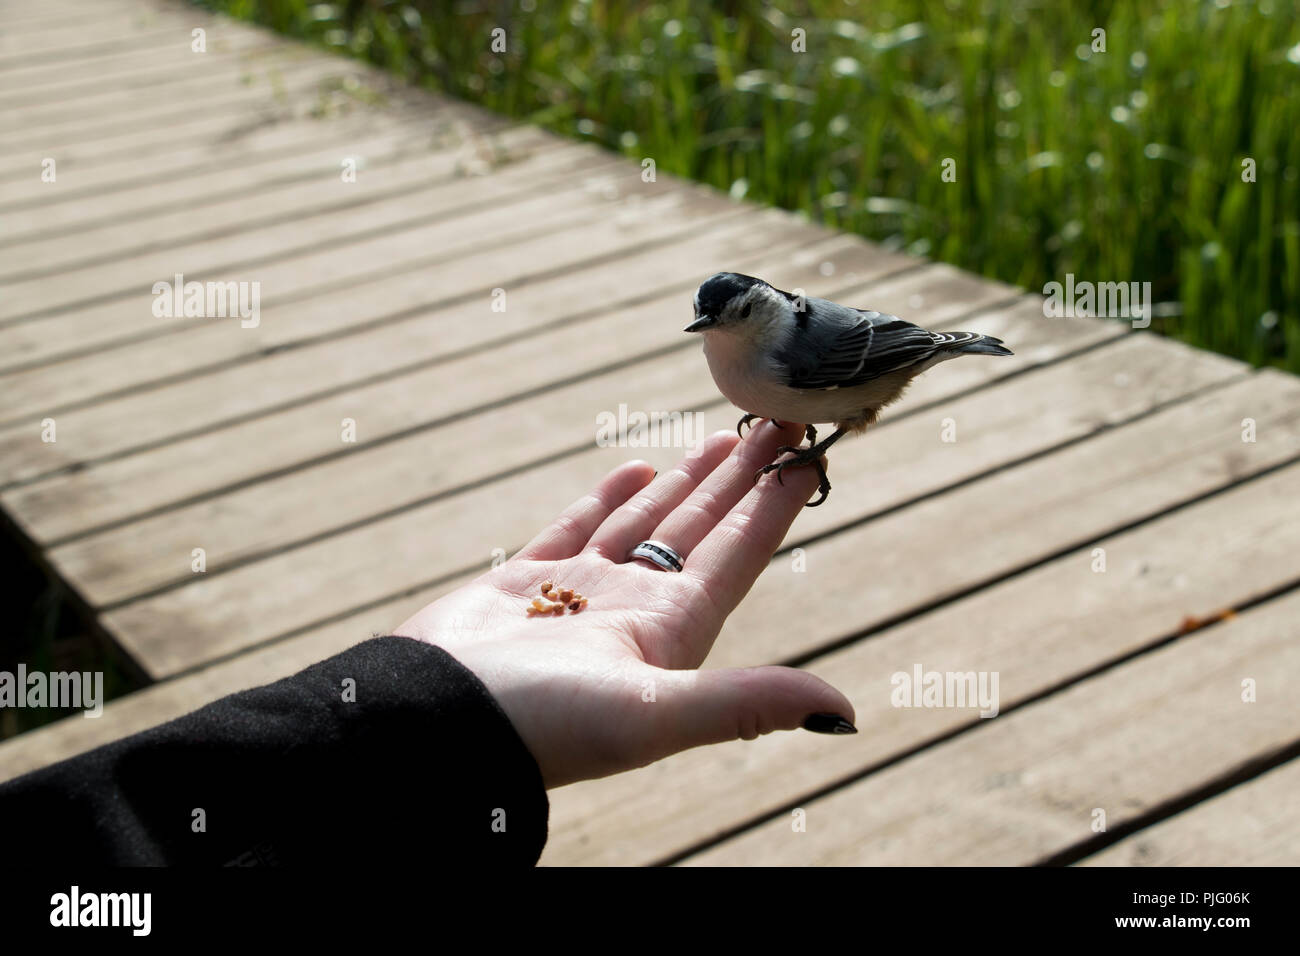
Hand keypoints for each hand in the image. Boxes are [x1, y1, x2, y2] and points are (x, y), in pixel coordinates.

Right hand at [395, 421, 855, 787]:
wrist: (429, 726)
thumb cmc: (541, 725)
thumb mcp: (654, 714)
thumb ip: (744, 703)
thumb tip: (843, 710)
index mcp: (670, 630)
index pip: (738, 551)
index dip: (775, 505)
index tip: (808, 457)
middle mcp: (632, 609)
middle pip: (701, 526)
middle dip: (741, 477)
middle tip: (776, 422)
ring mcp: (578, 595)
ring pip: (645, 522)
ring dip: (686, 482)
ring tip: (723, 440)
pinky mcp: (523, 584)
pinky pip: (577, 527)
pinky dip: (608, 499)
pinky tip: (638, 471)